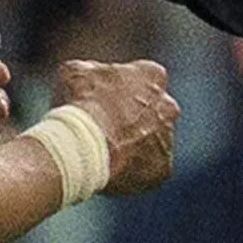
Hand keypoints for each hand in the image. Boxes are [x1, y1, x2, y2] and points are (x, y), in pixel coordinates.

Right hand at [55, 60, 176, 196]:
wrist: (84, 143)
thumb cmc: (80, 103)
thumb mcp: (74, 72)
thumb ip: (90, 72)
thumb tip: (86, 76)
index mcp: (152, 76)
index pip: (145, 77)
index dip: (124, 88)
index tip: (106, 98)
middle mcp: (167, 106)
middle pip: (155, 110)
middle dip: (136, 117)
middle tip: (108, 127)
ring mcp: (167, 139)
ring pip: (153, 142)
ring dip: (135, 145)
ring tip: (105, 152)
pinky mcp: (162, 168)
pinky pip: (149, 169)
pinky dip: (134, 171)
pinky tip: (111, 170)